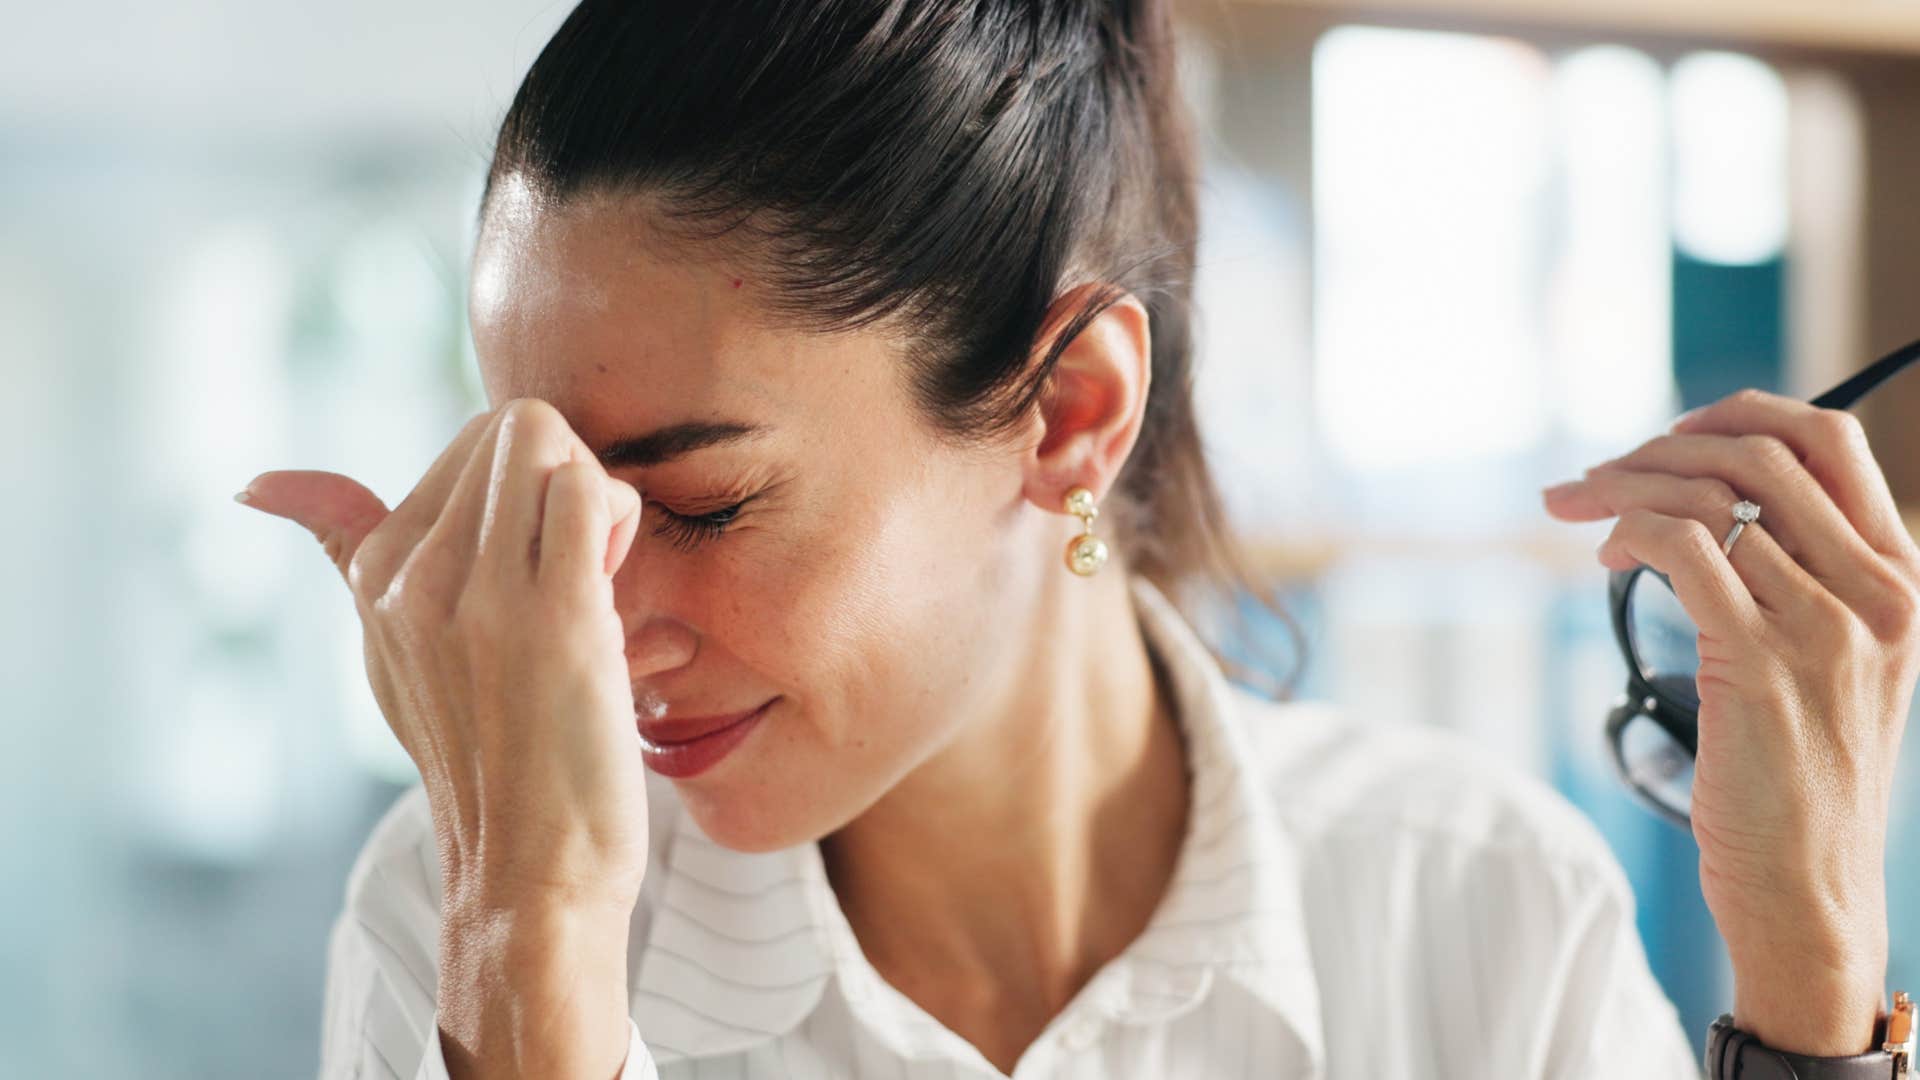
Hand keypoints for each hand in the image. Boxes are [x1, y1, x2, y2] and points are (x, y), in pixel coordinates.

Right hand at [236, 398, 649, 915]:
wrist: (529, 872)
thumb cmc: (486, 757)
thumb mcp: (391, 649)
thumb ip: (343, 547)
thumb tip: (257, 483)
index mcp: (374, 573)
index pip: (476, 439)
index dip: (531, 487)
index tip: (539, 566)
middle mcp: (411, 577)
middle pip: (517, 426)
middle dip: (565, 477)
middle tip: (579, 567)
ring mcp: (478, 595)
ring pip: (554, 444)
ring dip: (599, 499)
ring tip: (594, 581)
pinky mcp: (553, 619)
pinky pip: (593, 492)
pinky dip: (620, 521)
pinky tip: (614, 593)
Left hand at [1543, 388, 1919, 1054]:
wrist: (1810, 885)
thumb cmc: (1802, 775)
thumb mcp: (1836, 662)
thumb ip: (1804, 578)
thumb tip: (1716, 504)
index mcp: (1900, 577)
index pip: (1834, 441)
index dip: (1743, 415)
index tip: (1673, 433)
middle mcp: (1875, 592)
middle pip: (1762, 455)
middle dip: (1660, 448)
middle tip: (1594, 475)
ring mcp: (1822, 627)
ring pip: (1713, 498)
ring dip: (1625, 488)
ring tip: (1577, 509)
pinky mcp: (1758, 664)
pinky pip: (1683, 552)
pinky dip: (1629, 533)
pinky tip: (1604, 559)